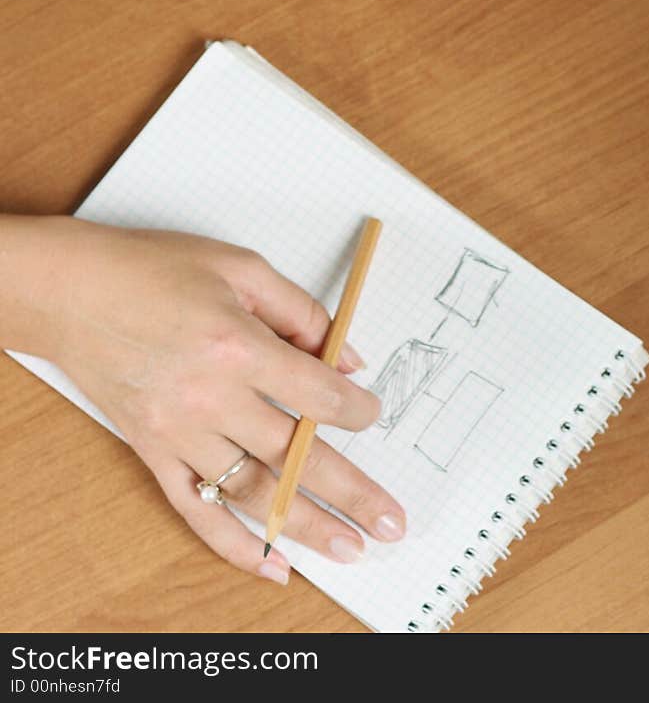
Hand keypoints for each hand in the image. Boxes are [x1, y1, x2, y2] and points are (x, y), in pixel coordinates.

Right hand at [46, 219, 404, 583]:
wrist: (75, 292)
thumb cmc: (155, 269)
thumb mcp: (240, 267)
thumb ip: (299, 311)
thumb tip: (347, 358)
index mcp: (236, 346)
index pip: (315, 395)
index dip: (355, 409)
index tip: (373, 415)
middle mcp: (210, 399)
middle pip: (294, 455)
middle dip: (351, 491)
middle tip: (391, 520)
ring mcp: (178, 433)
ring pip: (253, 492)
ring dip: (305, 525)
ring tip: (349, 548)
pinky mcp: (152, 452)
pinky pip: (198, 509)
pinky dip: (234, 544)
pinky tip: (272, 564)